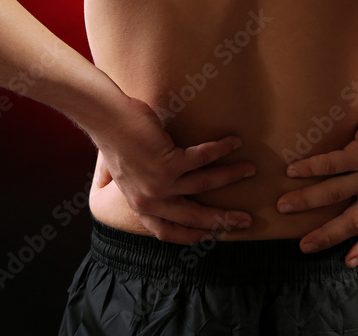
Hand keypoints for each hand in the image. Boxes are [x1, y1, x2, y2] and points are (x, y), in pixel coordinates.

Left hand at [90, 95, 256, 244]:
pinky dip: (222, 149)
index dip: (191, 236)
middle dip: (222, 219)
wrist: (107, 120)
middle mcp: (151, 200)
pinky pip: (204, 157)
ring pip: (205, 184)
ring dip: (231, 175)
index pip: (167, 231)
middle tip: (244, 220)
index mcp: (140, 205)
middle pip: (194, 216)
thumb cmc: (114, 140)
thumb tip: (115, 184)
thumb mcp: (120, 174)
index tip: (210, 236)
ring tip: (249, 169)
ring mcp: (161, 183)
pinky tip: (234, 142)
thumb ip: (128, 185)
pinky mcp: (169, 163)